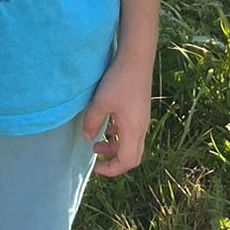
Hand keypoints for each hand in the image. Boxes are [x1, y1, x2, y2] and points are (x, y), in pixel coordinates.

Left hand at [82, 55, 152, 177]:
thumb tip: (87, 138)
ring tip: (97, 142)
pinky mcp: (140, 110)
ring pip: (131, 143)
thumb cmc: (119, 81)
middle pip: (132, 156)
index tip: (96, 167)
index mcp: (133, 131)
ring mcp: (142, 119)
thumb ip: (92, 122)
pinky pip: (131, 131)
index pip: (127, 162)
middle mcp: (141, 128)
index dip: (112, 169)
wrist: (136, 60)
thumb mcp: (100, 103)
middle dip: (114, 161)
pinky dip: (119, 135)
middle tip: (97, 157)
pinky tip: (108, 125)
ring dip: (115, 147)